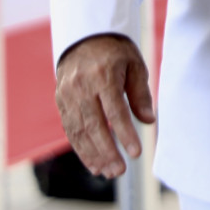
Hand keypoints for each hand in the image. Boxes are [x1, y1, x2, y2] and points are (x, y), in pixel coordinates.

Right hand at [54, 34, 153, 177]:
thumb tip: (148, 121)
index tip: (136, 153)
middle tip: (121, 171)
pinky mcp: (61, 101)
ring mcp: (68, 94)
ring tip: (109, 172)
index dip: (125, 133)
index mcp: (103, 74)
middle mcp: (82, 85)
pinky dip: (81, 149)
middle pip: (94, 124)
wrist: (84, 37)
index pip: (115, 110)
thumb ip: (140, 93)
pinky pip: (70, 129)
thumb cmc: (115, 53)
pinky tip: (94, 164)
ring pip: (79, 131)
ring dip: (94, 155)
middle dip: (108, 151)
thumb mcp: (134, 64)